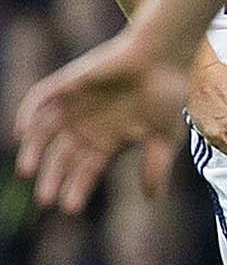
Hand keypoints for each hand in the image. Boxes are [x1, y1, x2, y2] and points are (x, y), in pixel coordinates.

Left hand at [15, 28, 190, 212]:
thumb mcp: (164, 137)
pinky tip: (20, 132)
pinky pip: (39, 100)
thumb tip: (151, 198)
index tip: (69, 208)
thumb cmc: (167, 96)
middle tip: (45, 198)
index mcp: (108, 140)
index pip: (85, 170)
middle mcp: (87, 125)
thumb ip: (156, 166)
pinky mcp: (67, 83)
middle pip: (61, 157)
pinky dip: (27, 115)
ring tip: (27, 171)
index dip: (76, 188)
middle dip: (52, 177)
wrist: (163, 57)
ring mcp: (74, 105)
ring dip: (34, 151)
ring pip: (44, 133)